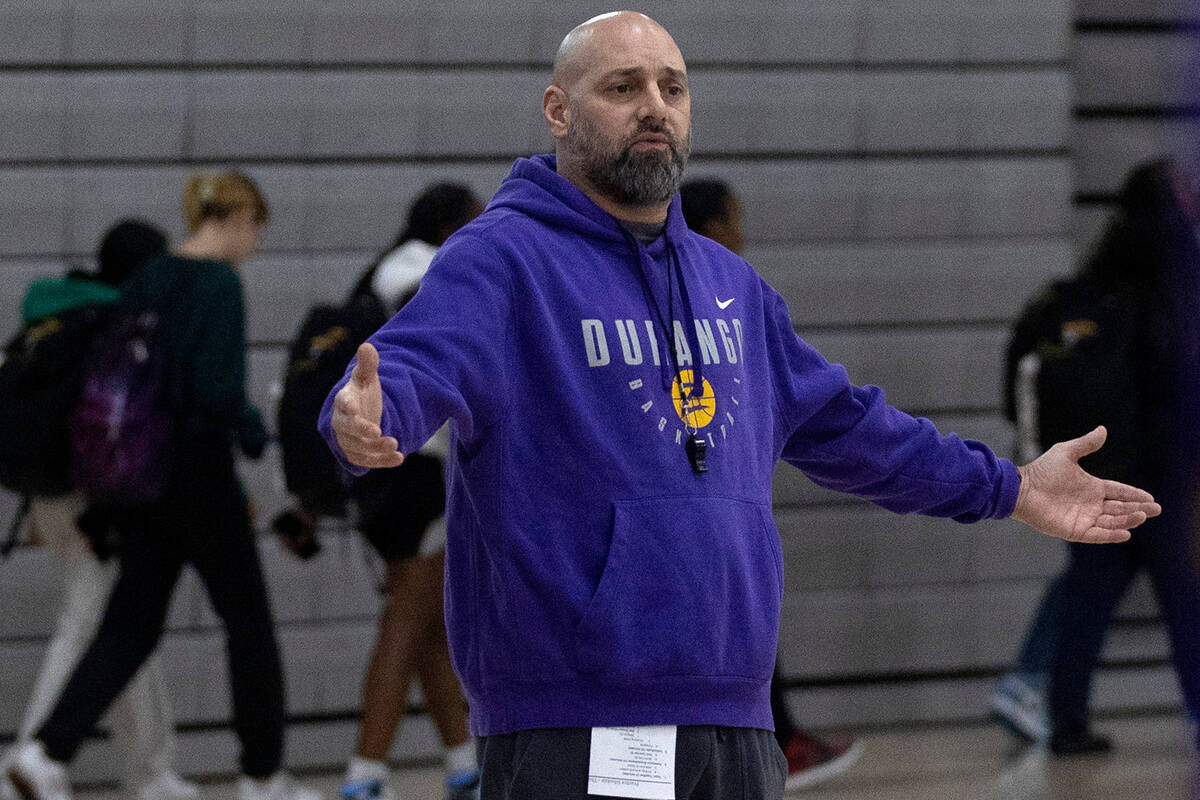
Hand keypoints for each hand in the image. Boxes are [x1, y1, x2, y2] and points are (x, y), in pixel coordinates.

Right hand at [331, 343, 404, 468]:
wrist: (362, 413)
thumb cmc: (363, 393)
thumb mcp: (367, 378)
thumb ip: (368, 365)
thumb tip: (367, 346)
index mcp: (344, 401)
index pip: (342, 403)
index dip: (347, 405)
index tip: (354, 408)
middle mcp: (342, 422)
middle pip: (347, 429)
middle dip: (361, 431)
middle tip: (379, 432)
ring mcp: (348, 440)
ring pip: (358, 447)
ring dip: (376, 448)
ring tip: (396, 444)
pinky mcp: (357, 454)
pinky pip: (367, 460)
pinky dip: (383, 461)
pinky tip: (400, 458)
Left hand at [1012, 426, 1160, 542]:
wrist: (1021, 488)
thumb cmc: (1041, 471)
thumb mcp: (1066, 453)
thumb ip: (1086, 444)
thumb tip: (1103, 429)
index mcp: (1091, 487)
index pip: (1119, 492)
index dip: (1135, 495)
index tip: (1151, 498)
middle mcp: (1090, 504)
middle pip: (1120, 508)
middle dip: (1138, 509)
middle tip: (1156, 510)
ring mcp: (1083, 518)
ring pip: (1112, 522)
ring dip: (1128, 520)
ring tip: (1143, 516)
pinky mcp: (1074, 531)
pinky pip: (1097, 535)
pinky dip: (1111, 535)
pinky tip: (1126, 533)